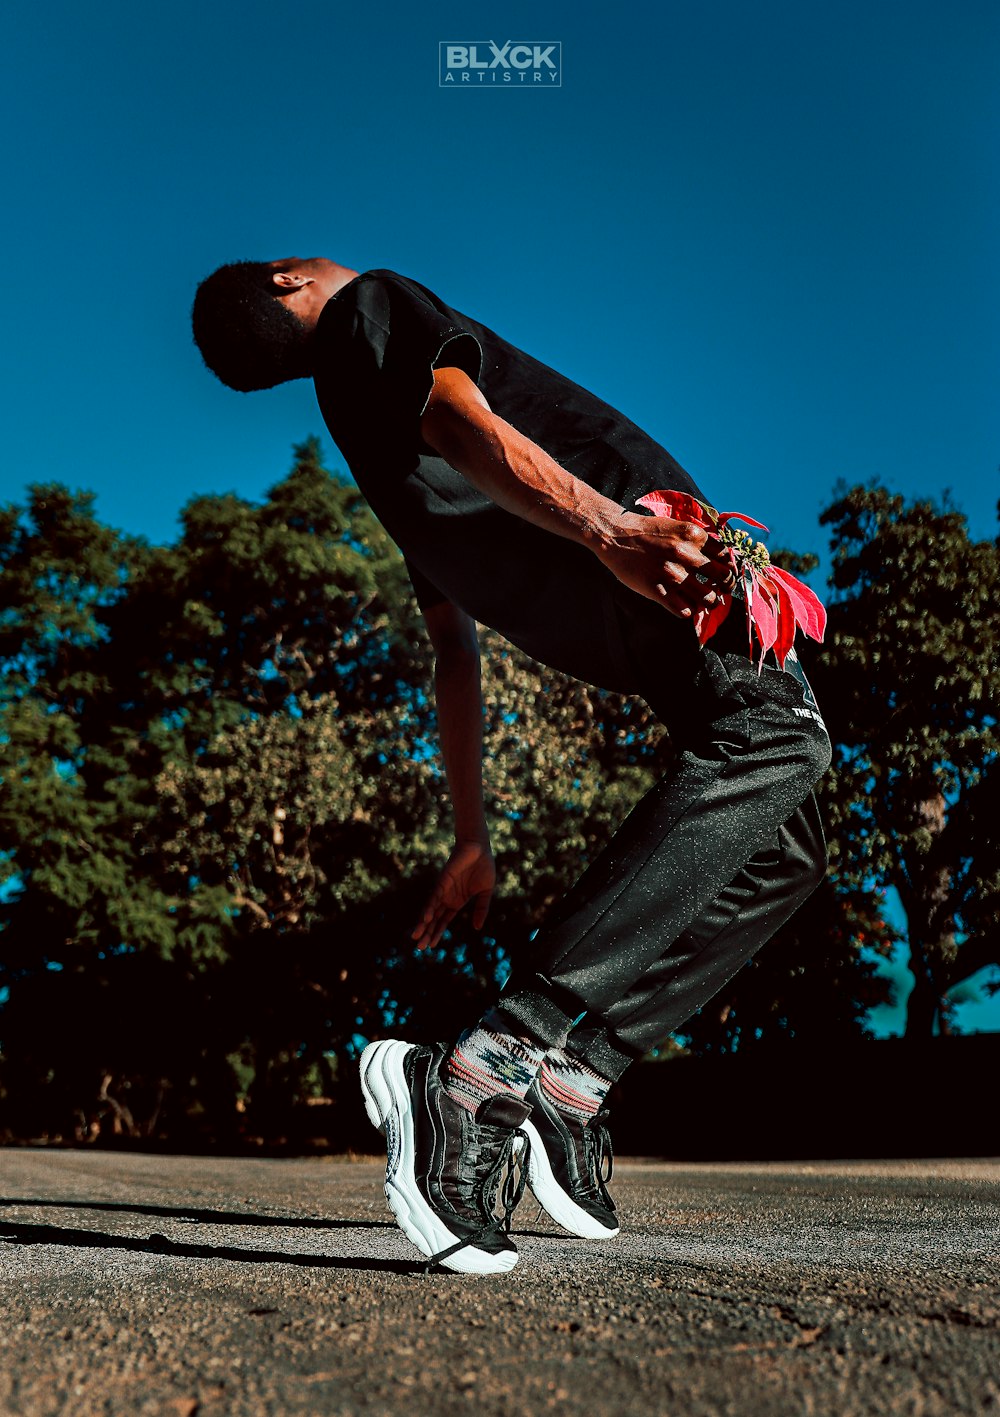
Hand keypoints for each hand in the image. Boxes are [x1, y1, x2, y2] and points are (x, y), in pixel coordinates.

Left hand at [411, 838, 495, 950]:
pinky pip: (434, 896)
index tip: (431, 946)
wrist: (479, 847)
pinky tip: (425, 919)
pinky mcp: (443, 880)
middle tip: (419, 948)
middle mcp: (447, 897)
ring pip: (431, 910)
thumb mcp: (485, 892)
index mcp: (456, 901)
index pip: (443, 921)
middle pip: (434, 919)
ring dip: (424, 924)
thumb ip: (481, 909)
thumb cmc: (483, 866)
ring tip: (416, 937)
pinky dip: (429, 907)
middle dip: (427, 932)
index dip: (437, 933)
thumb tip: (477, 928)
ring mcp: (444, 889)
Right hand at [596, 512, 735, 618]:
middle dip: (725, 586)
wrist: (616, 535)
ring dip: (709, 602)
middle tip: (720, 590)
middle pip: (723, 578)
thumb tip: (717, 557)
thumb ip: (697, 541)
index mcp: (694, 536)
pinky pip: (685, 611)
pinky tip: (682, 605)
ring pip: (708, 598)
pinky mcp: (658, 590)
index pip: (726, 557)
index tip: (724, 573)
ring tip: (704, 602)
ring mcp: (673, 574)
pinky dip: (687, 611)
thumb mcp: (677, 527)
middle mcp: (687, 554)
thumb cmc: (647, 532)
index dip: (728, 567)